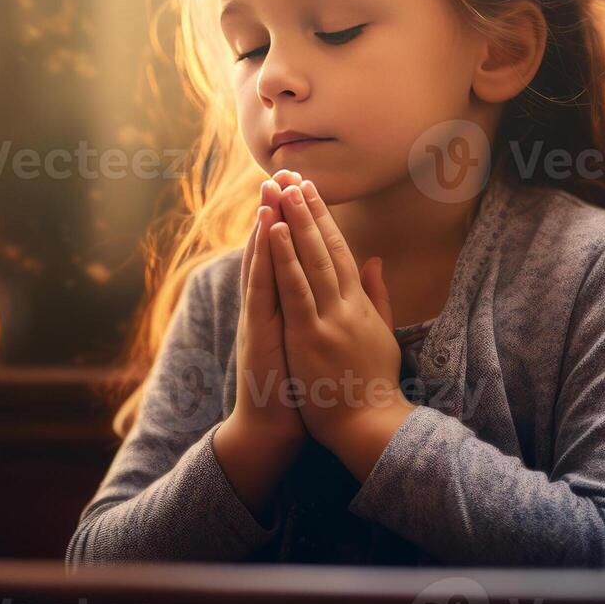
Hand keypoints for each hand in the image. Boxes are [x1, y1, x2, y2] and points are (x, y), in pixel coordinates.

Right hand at [227, 171, 307, 448]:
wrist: (273, 432)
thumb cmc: (300, 392)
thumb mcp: (314, 345)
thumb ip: (325, 312)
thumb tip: (347, 288)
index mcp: (285, 309)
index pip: (289, 258)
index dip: (295, 224)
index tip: (303, 189)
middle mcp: (268, 308)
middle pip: (272, 251)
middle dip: (277, 211)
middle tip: (281, 171)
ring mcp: (259, 318)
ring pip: (263, 261)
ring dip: (266, 222)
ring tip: (271, 186)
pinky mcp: (257, 332)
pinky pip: (260, 287)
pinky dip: (263, 256)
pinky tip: (266, 229)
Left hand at [267, 179, 416, 478]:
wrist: (369, 427)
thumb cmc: (372, 387)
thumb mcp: (381, 334)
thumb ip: (378, 295)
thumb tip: (375, 260)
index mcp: (360, 305)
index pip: (340, 252)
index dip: (325, 220)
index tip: (311, 191)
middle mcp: (346, 306)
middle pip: (325, 247)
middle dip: (309, 210)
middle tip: (294, 176)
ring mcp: (328, 319)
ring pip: (310, 260)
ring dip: (296, 221)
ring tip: (283, 189)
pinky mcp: (310, 336)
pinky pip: (296, 289)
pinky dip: (286, 259)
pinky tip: (277, 231)